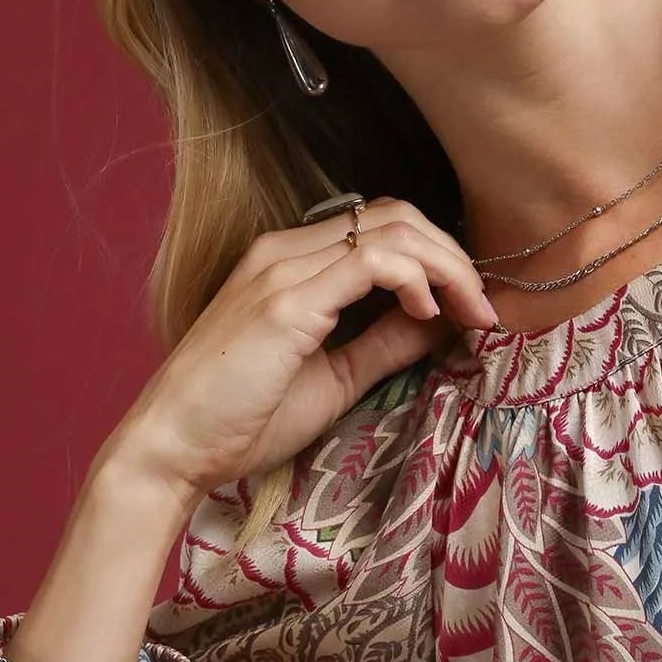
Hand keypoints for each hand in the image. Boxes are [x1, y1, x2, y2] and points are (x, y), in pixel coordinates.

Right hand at [109, 196, 498, 503]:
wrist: (176, 447)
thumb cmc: (245, 418)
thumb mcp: (336, 378)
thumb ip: (385, 344)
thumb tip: (442, 325)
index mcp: (294, 264)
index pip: (382, 228)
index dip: (439, 259)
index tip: (473, 310)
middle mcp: (287, 251)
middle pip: (396, 215)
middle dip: (454, 256)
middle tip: (485, 309)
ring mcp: (284, 269)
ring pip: (392, 229)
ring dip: (447, 267)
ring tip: (472, 313)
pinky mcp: (286, 299)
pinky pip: (372, 260)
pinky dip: (416, 280)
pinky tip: (429, 316)